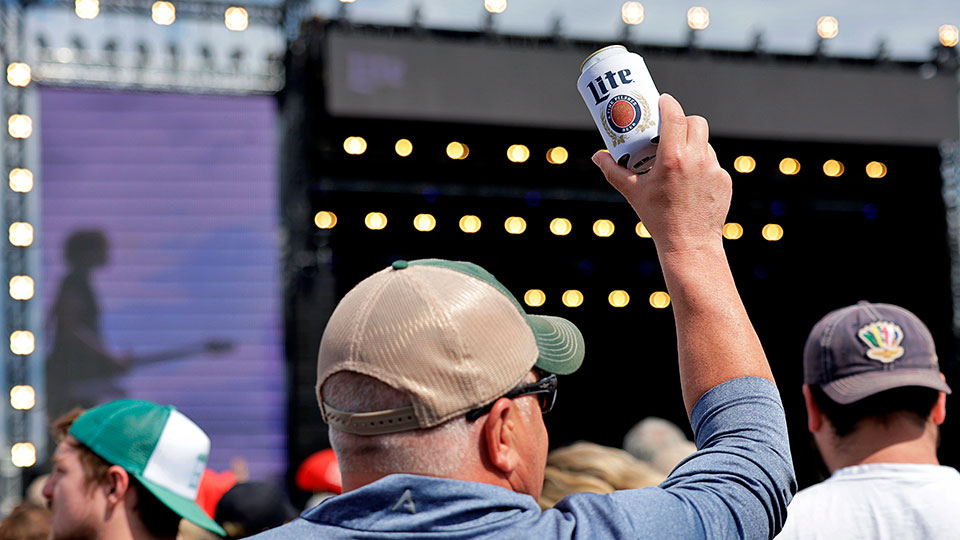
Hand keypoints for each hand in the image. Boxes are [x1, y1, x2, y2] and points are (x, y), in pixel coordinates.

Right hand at [592, 94, 730, 254]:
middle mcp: (697, 159)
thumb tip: (598, 156)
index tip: (661, 101)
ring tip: (676, 157)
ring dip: (692, 143)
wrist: (689, 244)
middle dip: (682, 120)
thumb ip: (614, 171)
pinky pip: (712, 163)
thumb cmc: (658, 218)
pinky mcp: (724, 180)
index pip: (675, 116)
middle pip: (695, 122)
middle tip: (668, 129)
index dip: (668, 104)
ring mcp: (714, 169)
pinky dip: (701, 165)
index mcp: (673, 159)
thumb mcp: (633, 193)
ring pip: (705, 142)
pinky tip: (689, 180)